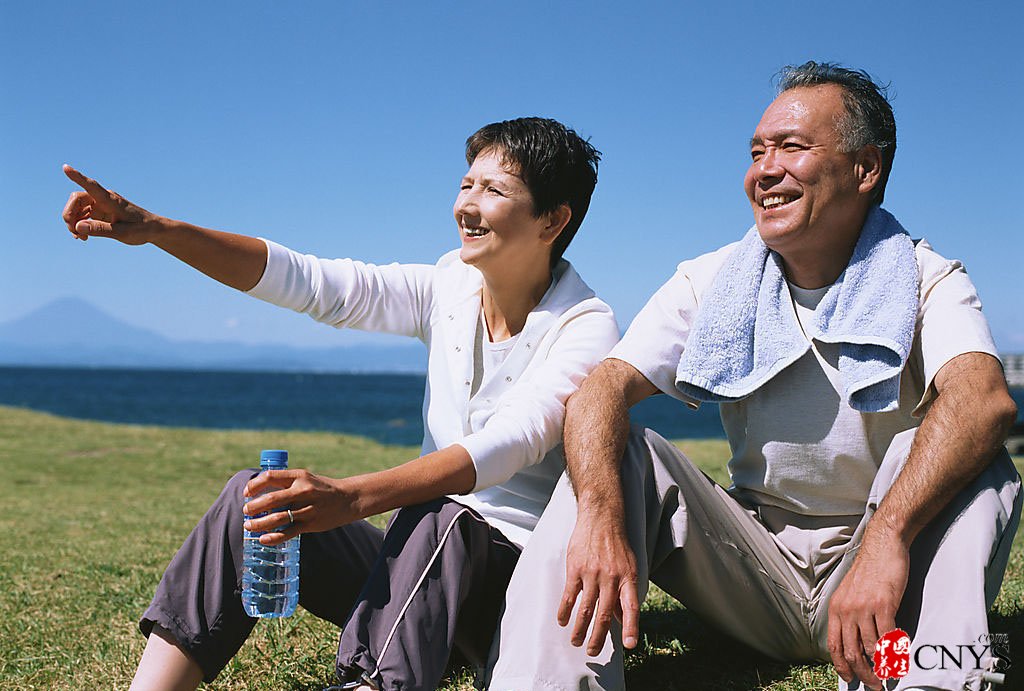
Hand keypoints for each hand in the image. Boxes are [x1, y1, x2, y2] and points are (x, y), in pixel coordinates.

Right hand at [61, 165, 159, 243]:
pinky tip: (83, 236)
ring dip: (73, 222)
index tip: (65, 167)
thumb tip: (78, 226)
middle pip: (76, 200)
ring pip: (77, 208)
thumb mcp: (123, 233)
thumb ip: (101, 229)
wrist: (153, 230)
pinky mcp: (100, 213)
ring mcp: (100, 206)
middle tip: (74, 232)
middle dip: (70, 215)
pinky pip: (82, 216)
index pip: (91, 186)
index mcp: (111, 200)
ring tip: (80, 238)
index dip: (77, 177)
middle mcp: (103, 199)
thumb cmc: (142, 229)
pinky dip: (79, 225)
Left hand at [242, 469, 358, 545]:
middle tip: (246, 512)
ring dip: (259, 524)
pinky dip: (273, 537)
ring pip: (277, 518)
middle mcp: (303, 491)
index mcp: (299, 476)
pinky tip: (263, 539)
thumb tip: (260, 491)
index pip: (270, 476)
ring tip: (249, 527)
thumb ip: (286, 482)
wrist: (348, 499)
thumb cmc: (322, 489)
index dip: (254, 485)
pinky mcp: (310, 523)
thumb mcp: (306, 478)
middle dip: (253, 507)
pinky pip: (288, 532)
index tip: (246, 493)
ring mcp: (307, 508)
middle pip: (271, 499)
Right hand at [557, 512, 640, 655]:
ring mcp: (592, 573)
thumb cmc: (617, 543)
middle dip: (598, 637)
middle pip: (604, 614)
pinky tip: (563, 621)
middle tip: (592, 651)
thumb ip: (625, 592)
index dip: (631, 627)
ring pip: (585, 609)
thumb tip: (621, 618)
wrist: (601, 517)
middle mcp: (611, 578)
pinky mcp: (575, 568)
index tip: (629, 644)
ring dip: (580, 629)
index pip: (631, 607)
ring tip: (576, 641)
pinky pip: (570, 595)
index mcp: (627, 578)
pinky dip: (565, 611)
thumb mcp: (629, 566)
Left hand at [826, 530, 909, 690]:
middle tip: (875, 685)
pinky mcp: (883, 604)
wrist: (883, 546)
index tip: (850, 679)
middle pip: (851, 652)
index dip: (841, 666)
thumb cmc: (870, 571)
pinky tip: (899, 654)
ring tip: (889, 675)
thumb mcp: (850, 593)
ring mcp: (864, 607)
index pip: (833, 645)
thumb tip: (857, 642)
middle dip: (863, 674)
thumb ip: (850, 615)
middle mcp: (846, 609)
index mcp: (836, 608)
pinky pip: (887, 636)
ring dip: (881, 667)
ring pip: (870, 648)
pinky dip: (894, 650)